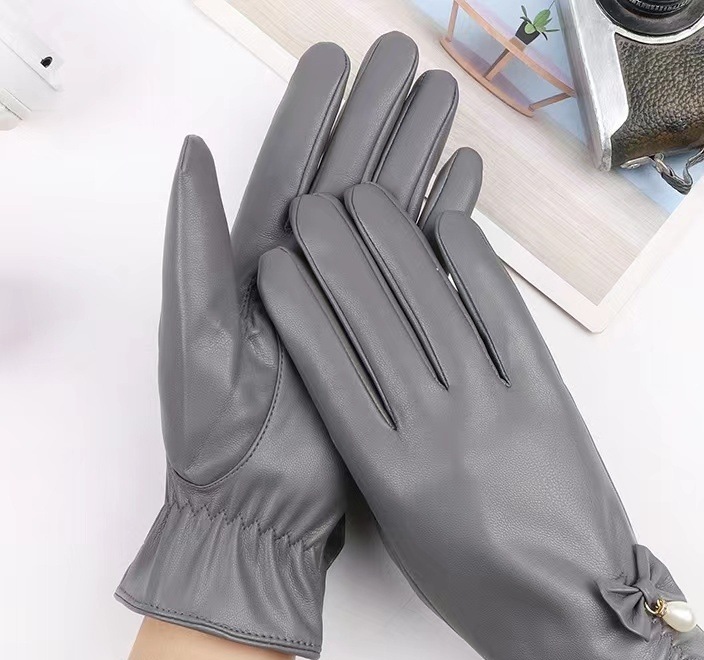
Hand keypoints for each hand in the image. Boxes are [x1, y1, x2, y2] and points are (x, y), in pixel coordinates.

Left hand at [116, 34, 481, 656]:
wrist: (258, 508)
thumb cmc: (217, 432)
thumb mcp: (196, 337)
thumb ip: (195, 245)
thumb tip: (196, 152)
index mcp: (255, 265)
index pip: (289, 168)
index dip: (317, 112)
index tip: (344, 60)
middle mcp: (307, 277)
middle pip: (346, 178)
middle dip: (376, 117)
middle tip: (408, 61)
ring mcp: (353, 308)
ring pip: (387, 216)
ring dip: (413, 158)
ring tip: (443, 104)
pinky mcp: (391, 342)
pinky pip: (418, 274)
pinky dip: (439, 228)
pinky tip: (460, 188)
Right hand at [258, 182, 703, 659]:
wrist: (570, 612)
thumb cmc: (474, 585)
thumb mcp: (400, 528)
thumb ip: (372, 452)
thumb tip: (354, 372)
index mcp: (387, 473)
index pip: (327, 366)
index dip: (296, 304)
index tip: (272, 262)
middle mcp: (436, 430)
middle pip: (372, 321)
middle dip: (333, 251)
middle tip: (309, 205)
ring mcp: (496, 407)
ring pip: (432, 305)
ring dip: (392, 240)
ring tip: (361, 197)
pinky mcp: (547, 396)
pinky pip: (504, 316)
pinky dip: (474, 264)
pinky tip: (445, 221)